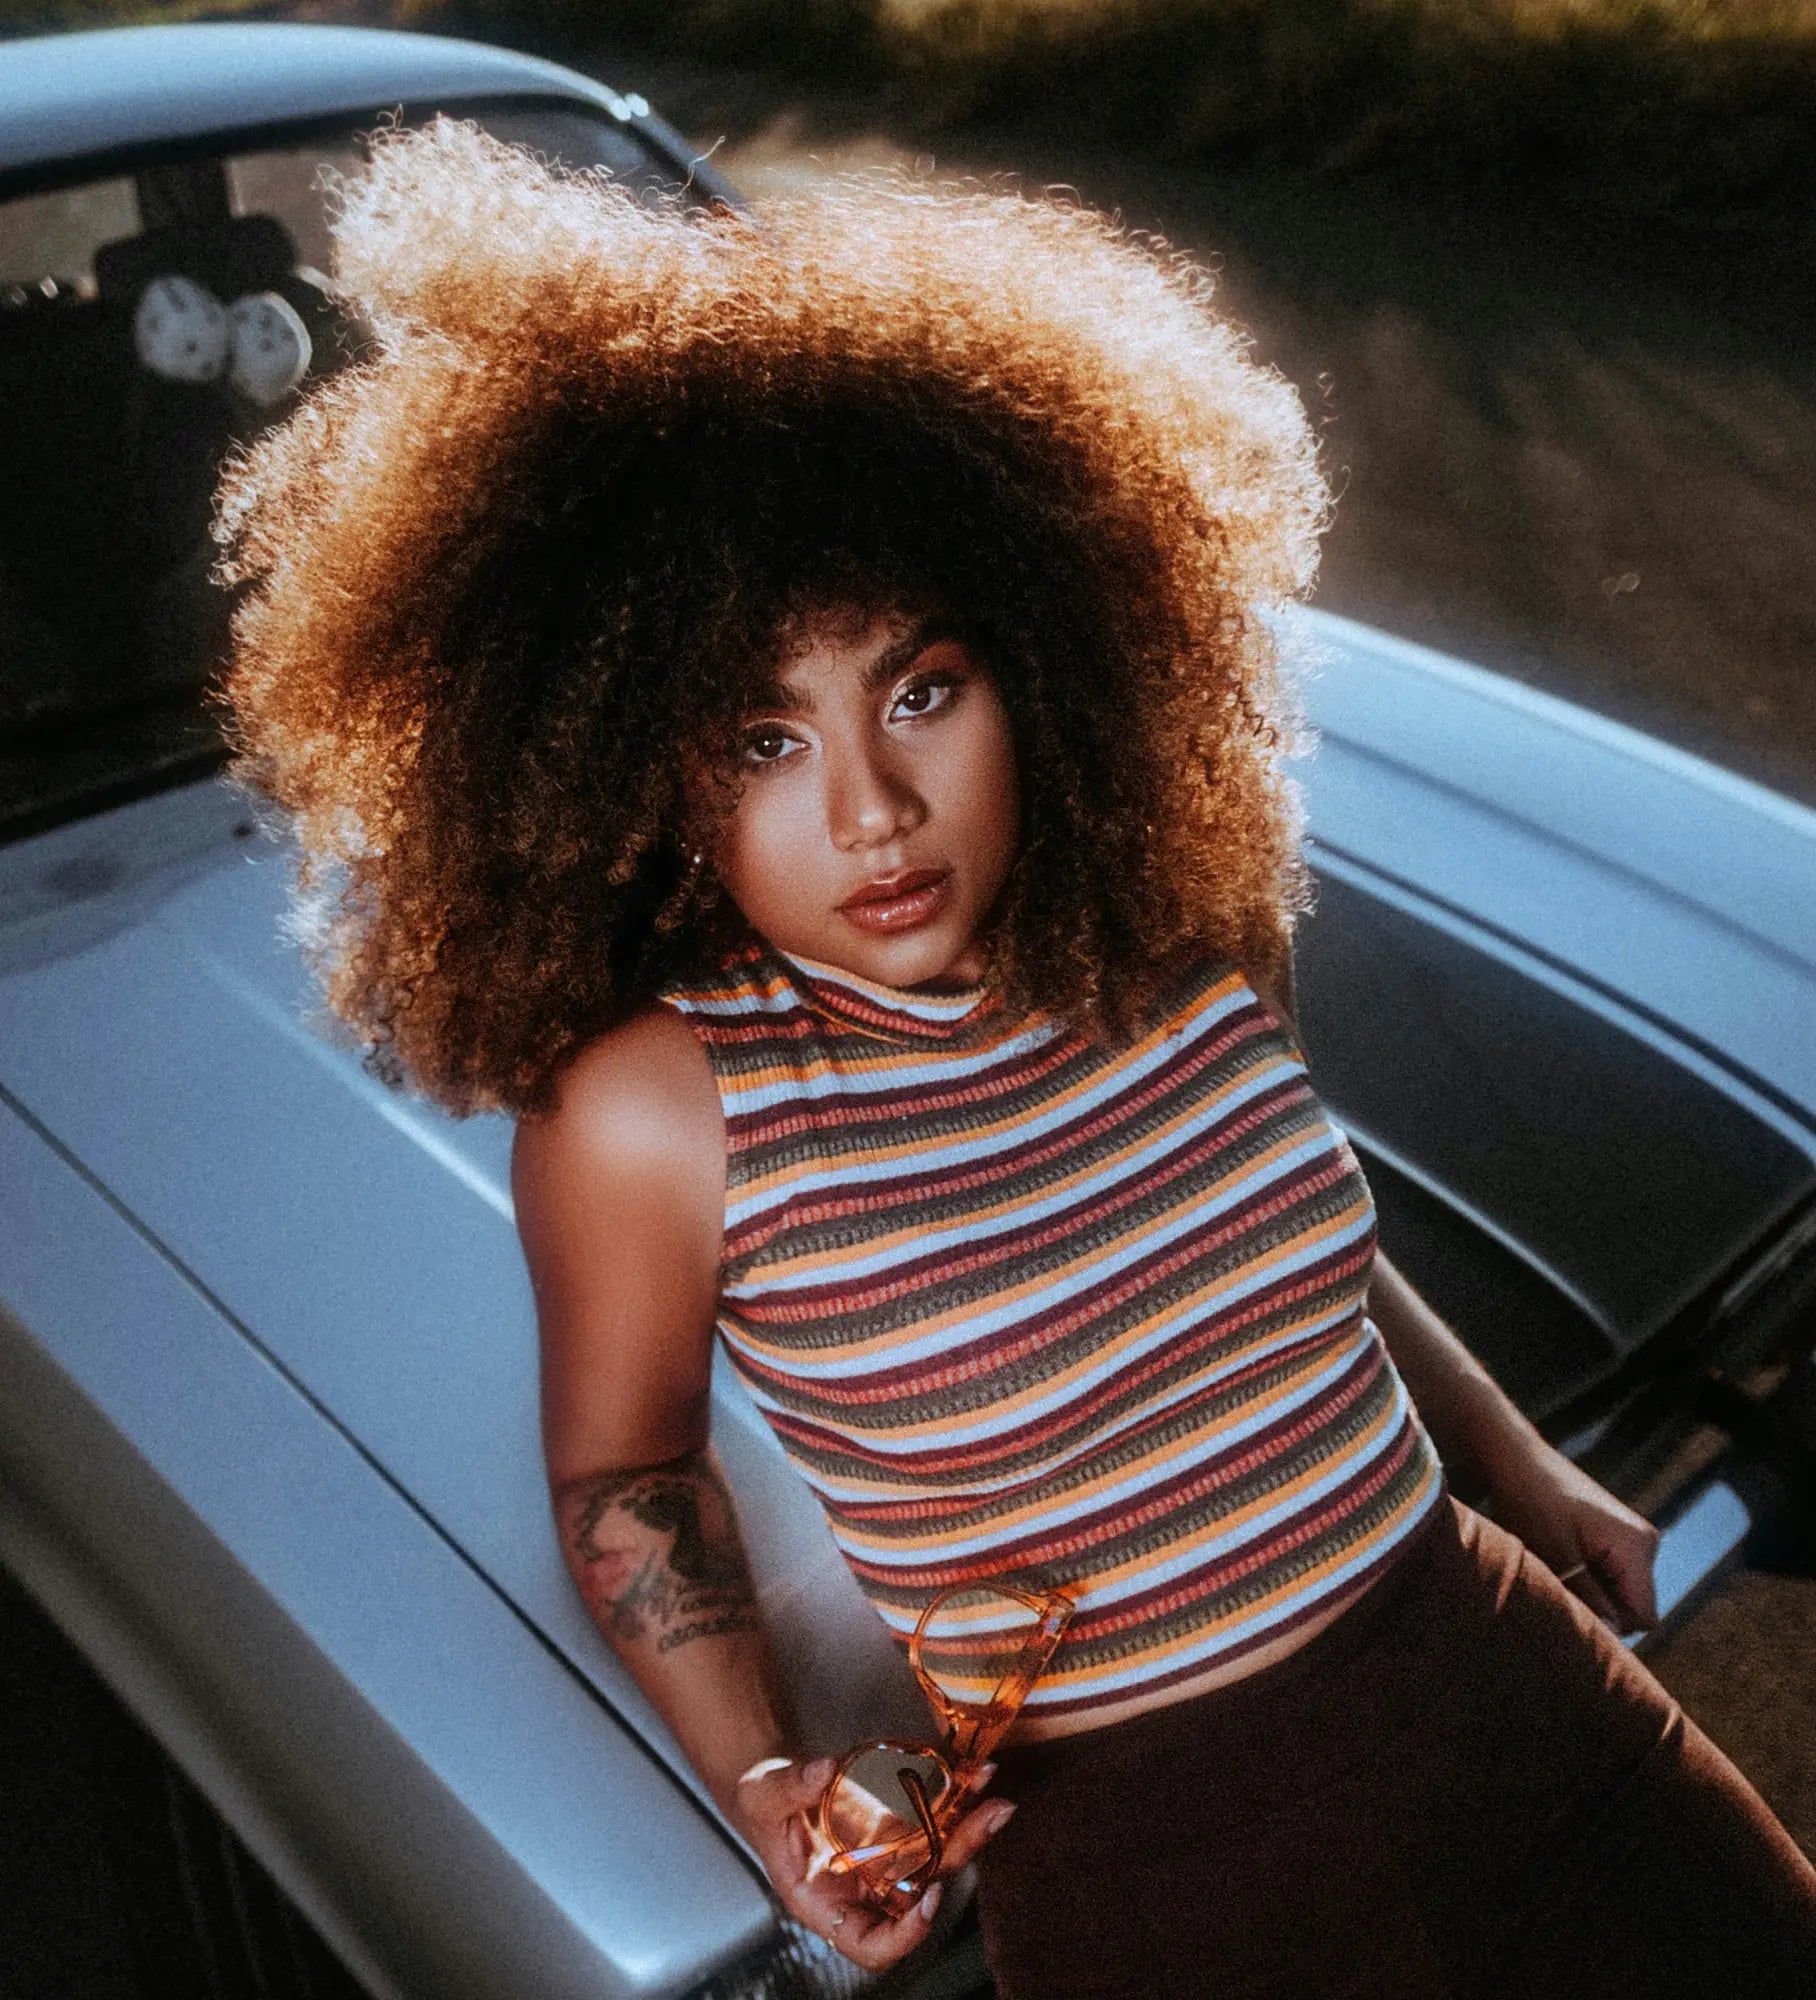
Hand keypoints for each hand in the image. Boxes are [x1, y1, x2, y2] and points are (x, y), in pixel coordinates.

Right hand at [730, 1756, 1014, 1972]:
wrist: (777, 1785)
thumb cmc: (763, 1807)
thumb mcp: (764, 1798)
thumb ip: (791, 1787)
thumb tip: (824, 1770)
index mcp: (827, 1903)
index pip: (872, 1946)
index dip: (907, 1933)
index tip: (930, 1898)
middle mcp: (866, 1889)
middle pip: (923, 1890)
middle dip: (959, 1854)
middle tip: (990, 1817)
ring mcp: (887, 1858)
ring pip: (937, 1854)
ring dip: (969, 1824)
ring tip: (993, 1791)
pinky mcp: (899, 1826)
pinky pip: (933, 1818)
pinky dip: (955, 1797)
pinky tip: (973, 1773)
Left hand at [1483, 1435, 1661, 1633]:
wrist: (1517, 1460)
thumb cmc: (1531, 1504)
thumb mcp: (1556, 1558)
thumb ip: (1588, 1599)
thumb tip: (1610, 1636)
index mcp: (1635, 1548)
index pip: (1643, 1617)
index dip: (1610, 1625)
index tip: (1572, 1610)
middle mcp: (1645, 1542)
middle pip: (1634, 1606)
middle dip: (1599, 1606)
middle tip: (1557, 1585)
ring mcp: (1634, 1537)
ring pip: (1621, 1591)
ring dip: (1592, 1591)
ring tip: (1556, 1565)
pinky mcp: (1619, 1535)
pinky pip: (1613, 1574)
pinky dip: (1590, 1575)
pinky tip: (1562, 1556)